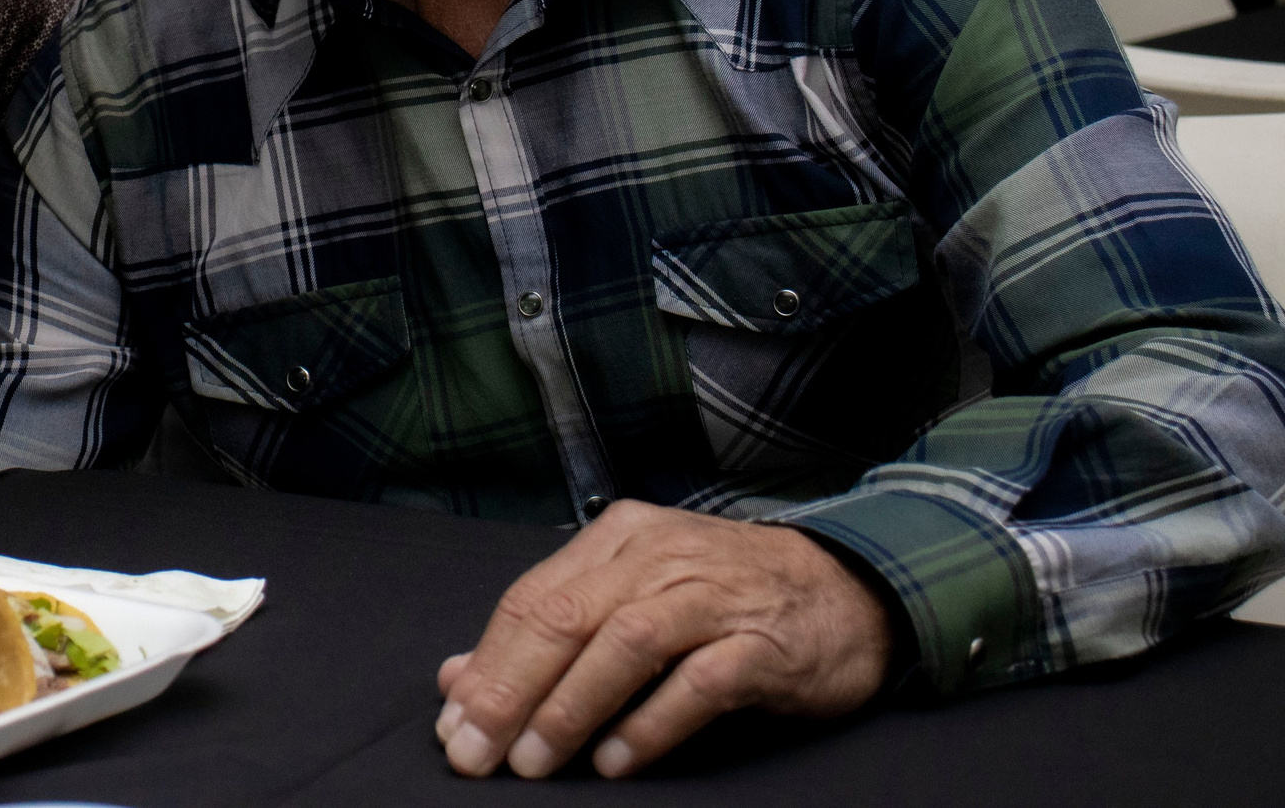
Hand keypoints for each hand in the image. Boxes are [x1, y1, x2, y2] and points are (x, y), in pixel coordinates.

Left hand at [433, 502, 891, 779]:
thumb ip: (550, 632)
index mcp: (618, 539)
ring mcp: (712, 596)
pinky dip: (651, 723)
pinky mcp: (761, 644)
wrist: (849, 592)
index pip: (532, 598)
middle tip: (476, 752)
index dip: (487, 665)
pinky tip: (618, 761)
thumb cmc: (725, 598)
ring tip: (534, 762)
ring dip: (571, 708)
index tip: (452, 724)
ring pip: (624, 644)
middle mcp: (659, 557)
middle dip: (510, 689)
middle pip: (565, 617)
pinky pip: (698, 683)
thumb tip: (457, 678)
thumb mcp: (633, 597)